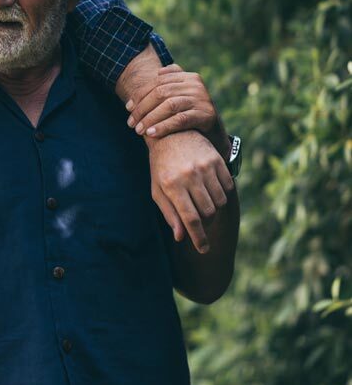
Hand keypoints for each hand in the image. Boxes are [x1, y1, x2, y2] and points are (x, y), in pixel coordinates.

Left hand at [126, 64, 229, 157]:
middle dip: (142, 108)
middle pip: (161, 92)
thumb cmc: (189, 115)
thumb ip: (167, 87)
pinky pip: (180, 119)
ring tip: (139, 130)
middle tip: (131, 123)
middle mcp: (196, 85)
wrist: (214, 135)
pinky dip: (163, 126)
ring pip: (169, 105)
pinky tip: (151, 134)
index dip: (140, 94)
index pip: (157, 82)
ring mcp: (202, 99)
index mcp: (187, 77)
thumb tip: (148, 81)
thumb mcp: (179, 98)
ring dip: (150, 118)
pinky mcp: (207, 115)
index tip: (128, 107)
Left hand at [148, 131, 234, 253]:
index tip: (203, 249)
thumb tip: (181, 236)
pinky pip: (228, 187)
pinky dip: (222, 194)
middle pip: (208, 212)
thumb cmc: (161, 167)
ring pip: (220, 202)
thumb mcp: (158, 190)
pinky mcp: (216, 160)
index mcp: (172, 185)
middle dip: (205, 222)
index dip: (198, 238)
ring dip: (214, 208)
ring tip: (203, 203)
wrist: (171, 135)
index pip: (190, 219)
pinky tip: (211, 190)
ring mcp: (204, 167)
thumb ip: (170, 213)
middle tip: (200, 221)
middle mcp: (189, 176)